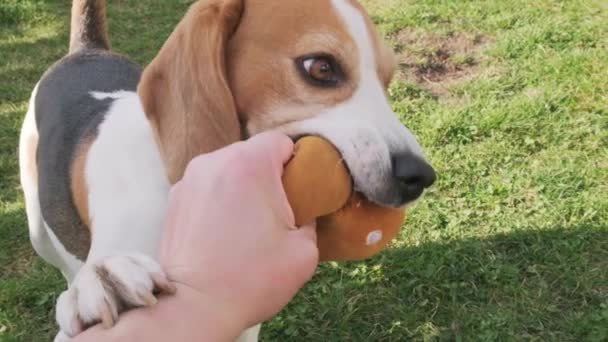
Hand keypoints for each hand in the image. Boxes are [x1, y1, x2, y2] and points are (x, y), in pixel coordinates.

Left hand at [160, 131, 318, 330]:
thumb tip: (305, 213)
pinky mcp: (174, 199)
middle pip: (253, 153)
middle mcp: (214, 162)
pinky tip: (224, 230)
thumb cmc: (251, 278)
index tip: (299, 190)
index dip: (297, 163)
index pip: (282, 141)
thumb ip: (310, 219)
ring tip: (247, 224)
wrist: (196, 306)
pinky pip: (208, 187)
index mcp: (249, 165)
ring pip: (229, 169)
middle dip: (268, 176)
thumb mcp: (304, 250)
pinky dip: (219, 200)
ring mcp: (189, 179)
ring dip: (242, 187)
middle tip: (276, 212)